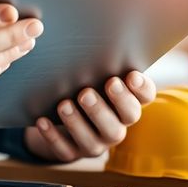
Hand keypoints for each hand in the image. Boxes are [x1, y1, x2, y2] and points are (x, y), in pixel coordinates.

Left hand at [24, 71, 155, 161]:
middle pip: (119, 122)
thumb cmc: (82, 84)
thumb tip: (90, 34)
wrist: (61, 116)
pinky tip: (42, 121)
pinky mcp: (73, 152)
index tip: (130, 75)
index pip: (145, 97)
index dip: (141, 88)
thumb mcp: (93, 73)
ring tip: (64, 104)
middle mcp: (117, 124)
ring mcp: (96, 142)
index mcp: (127, 102)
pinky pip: (65, 150)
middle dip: (104, 108)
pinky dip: (53, 136)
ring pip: (93, 140)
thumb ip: (98, 61)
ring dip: (78, 122)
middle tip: (87, 92)